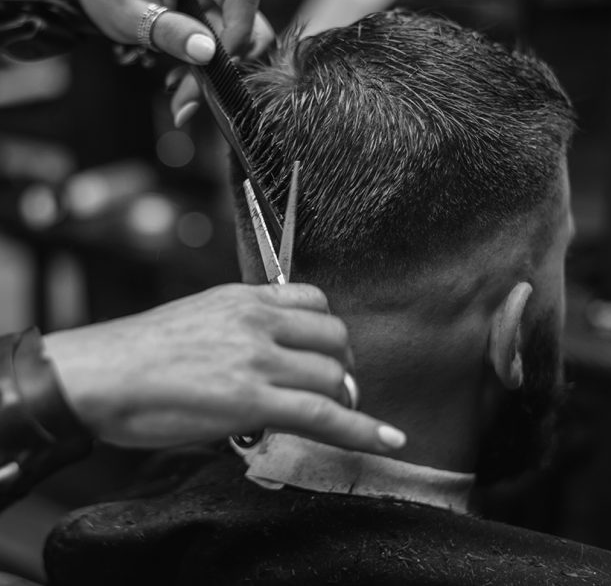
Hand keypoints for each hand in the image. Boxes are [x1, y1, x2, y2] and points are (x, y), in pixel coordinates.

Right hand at [43, 284, 405, 453]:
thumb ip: (241, 326)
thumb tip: (268, 350)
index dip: (329, 332)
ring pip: (332, 376)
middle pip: (334, 338)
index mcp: (244, 298)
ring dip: (344, 398)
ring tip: (335, 414)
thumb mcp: (199, 317)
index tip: (327, 351)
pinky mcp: (253, 401)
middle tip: (334, 387)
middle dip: (342, 365)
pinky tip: (387, 438)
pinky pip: (324, 415)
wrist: (98, 374)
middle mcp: (258, 322)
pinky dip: (362, 429)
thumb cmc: (139, 351)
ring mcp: (258, 360)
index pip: (316, 301)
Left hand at [77, 0, 274, 124]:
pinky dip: (213, 69)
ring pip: (247, 41)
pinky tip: (185, 78)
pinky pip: (234, 45)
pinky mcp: (225, 10)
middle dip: (226, 67)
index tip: (213, 66)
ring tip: (181, 89)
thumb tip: (207, 53)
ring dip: (219, 73)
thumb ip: (169, 32)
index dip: (238, 34)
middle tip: (187, 97)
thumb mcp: (131, 14)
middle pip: (251, 24)